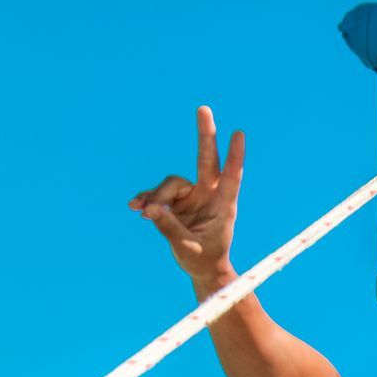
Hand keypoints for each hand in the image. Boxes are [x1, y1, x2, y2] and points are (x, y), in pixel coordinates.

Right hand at [128, 106, 245, 285]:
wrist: (201, 268)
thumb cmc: (203, 260)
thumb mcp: (188, 248)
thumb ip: (170, 228)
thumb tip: (150, 210)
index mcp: (224, 206)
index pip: (230, 177)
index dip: (234, 157)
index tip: (239, 134)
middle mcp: (208, 195)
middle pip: (206, 159)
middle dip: (205, 134)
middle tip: (204, 108)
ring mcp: (191, 195)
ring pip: (169, 184)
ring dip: (156, 196)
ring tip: (144, 213)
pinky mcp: (174, 201)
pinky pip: (156, 194)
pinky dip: (146, 199)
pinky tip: (136, 208)